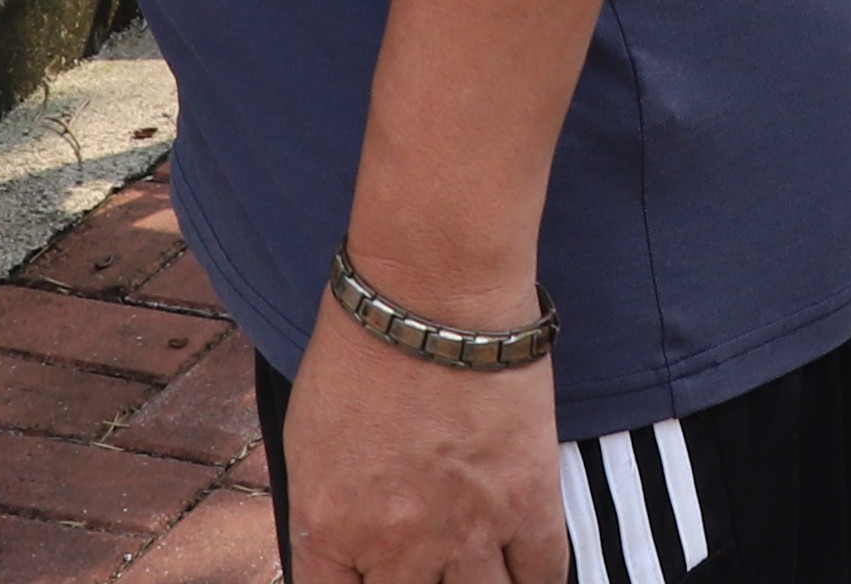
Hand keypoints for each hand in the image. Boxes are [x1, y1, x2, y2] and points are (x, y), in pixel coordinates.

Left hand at [281, 305, 569, 583]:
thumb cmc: (360, 350)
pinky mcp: (528, 504)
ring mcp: (468, 532)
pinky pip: (541, 576)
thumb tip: (340, 552)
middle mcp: (397, 547)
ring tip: (473, 572)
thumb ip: (324, 513)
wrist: (433, 295)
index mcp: (331, 530)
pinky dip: (531, 579)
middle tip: (425, 565)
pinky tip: (520, 569)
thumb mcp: (308, 442)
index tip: (372, 580)